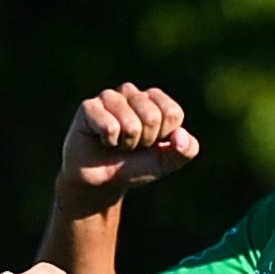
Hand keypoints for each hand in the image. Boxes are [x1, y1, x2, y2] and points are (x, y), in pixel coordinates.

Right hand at [56, 81, 200, 202]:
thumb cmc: (135, 165)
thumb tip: (181, 134)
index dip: (164, 136)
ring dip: (126, 143)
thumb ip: (186, 151)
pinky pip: (109, 127)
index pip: (173, 113)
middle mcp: (132, 92)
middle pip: (152, 117)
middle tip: (131, 146)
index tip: (151, 143)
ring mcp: (109, 97)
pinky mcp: (88, 107)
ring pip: (131, 124)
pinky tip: (102, 140)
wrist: (101, 181)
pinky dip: (109, 142)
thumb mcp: (166, 162)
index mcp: (154, 100)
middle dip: (144, 141)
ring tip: (117, 143)